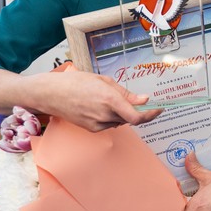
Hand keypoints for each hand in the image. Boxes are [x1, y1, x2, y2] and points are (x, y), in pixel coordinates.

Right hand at [27, 70, 160, 132]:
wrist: (51, 94)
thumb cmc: (76, 82)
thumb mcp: (103, 81)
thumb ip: (126, 93)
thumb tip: (144, 100)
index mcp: (109, 99)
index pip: (137, 116)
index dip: (151, 115)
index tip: (159, 109)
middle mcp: (104, 114)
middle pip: (129, 118)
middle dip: (134, 110)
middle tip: (132, 99)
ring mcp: (97, 124)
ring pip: (119, 121)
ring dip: (121, 113)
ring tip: (104, 98)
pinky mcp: (91, 129)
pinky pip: (108, 124)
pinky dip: (110, 117)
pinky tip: (97, 106)